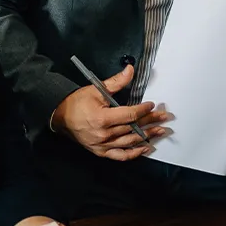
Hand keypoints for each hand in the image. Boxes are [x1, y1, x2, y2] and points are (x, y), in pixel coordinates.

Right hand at [52, 66, 171, 159]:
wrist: (61, 117)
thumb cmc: (77, 103)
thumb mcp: (95, 89)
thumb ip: (116, 82)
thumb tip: (130, 70)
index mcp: (102, 118)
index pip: (130, 115)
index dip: (143, 110)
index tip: (152, 105)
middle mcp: (104, 134)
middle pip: (133, 128)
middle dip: (151, 121)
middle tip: (164, 117)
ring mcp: (103, 145)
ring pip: (130, 142)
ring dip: (148, 136)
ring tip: (161, 131)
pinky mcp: (101, 152)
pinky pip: (121, 155)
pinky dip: (134, 153)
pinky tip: (146, 148)